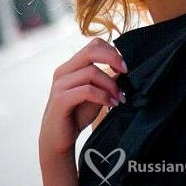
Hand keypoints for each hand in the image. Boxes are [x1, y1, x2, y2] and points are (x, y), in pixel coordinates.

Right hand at [39, 37, 127, 159]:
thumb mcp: (96, 92)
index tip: (125, 65)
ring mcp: (60, 85)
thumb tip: (124, 68)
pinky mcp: (61, 100)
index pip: (93, 45)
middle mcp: (64, 71)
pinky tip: (111, 104)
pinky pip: (86, 90)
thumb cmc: (77, 114)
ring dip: (111, 84)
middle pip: (91, 51)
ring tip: (119, 97)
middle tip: (126, 71)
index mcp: (72, 66)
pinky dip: (103, 96)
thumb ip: (107, 79)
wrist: (58, 140)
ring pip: (91, 72)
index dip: (111, 51)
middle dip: (113, 58)